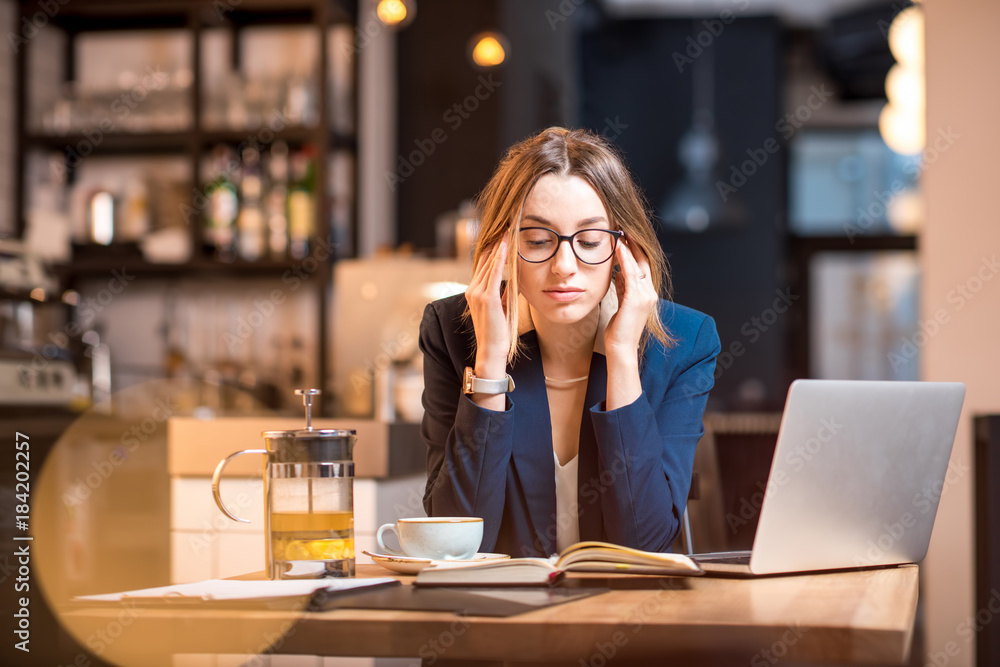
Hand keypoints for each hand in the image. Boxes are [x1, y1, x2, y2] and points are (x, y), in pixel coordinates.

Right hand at [465, 239, 509, 375]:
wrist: (492, 350)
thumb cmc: (498, 332)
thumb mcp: (502, 308)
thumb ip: (505, 294)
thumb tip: (514, 282)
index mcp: (474, 291)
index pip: (484, 265)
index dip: (493, 248)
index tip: (503, 234)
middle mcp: (472, 290)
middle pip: (485, 260)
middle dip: (496, 242)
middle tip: (507, 224)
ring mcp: (477, 293)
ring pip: (489, 264)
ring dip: (499, 246)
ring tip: (508, 230)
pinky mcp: (486, 298)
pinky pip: (494, 273)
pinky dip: (500, 259)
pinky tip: (505, 246)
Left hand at [605, 237, 657, 357]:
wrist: (621, 348)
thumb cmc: (619, 329)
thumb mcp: (622, 304)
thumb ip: (623, 288)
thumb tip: (618, 273)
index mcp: (647, 294)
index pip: (642, 267)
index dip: (635, 251)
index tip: (626, 236)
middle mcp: (650, 293)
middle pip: (643, 262)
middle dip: (634, 244)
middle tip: (624, 227)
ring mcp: (646, 296)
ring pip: (638, 265)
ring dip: (629, 247)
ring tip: (621, 232)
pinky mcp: (637, 299)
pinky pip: (631, 273)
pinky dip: (625, 259)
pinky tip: (619, 247)